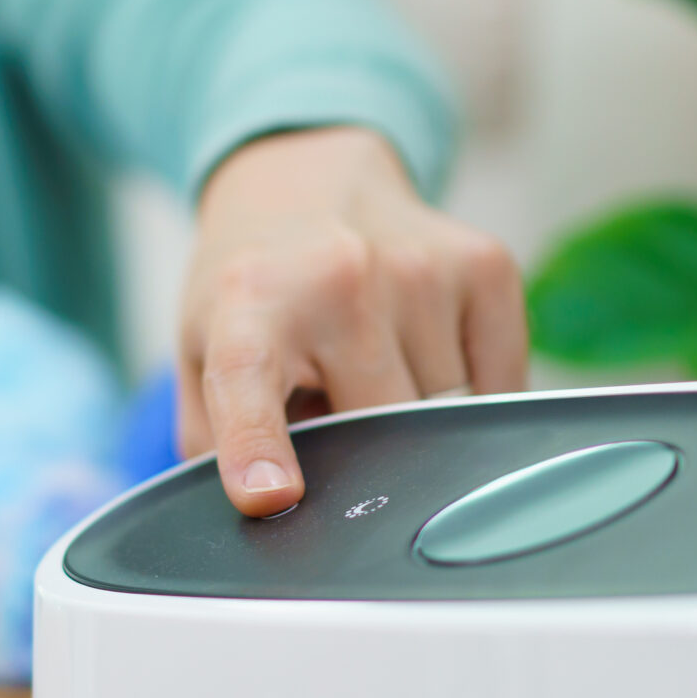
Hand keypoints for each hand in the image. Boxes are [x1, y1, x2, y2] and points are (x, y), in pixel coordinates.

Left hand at [177, 126, 527, 516]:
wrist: (307, 176)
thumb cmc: (254, 285)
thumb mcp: (198, 352)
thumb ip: (216, 444)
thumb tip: (264, 521)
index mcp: (248, 304)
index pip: (249, 380)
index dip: (257, 447)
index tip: (269, 497)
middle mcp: (339, 278)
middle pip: (379, 429)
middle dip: (363, 449)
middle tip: (332, 406)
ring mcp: (421, 269)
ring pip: (446, 415)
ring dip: (413, 416)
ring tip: (369, 364)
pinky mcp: (487, 266)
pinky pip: (498, 386)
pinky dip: (468, 394)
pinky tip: (422, 351)